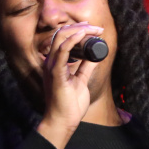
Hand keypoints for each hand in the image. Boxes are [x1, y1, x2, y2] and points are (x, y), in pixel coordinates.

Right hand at [35, 23, 104, 148]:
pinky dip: (72, 41)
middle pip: (61, 34)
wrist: (64, 121)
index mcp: (55, 63)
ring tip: (93, 29)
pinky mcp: (56, 74)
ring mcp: (52, 67)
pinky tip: (82, 35)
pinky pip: (62, 52)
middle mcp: (51, 62)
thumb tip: (95, 55)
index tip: (93, 29)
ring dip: (79, 30)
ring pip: (60, 38)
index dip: (77, 30)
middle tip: (97, 28)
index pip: (62, 39)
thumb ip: (86, 67)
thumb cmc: (70, 104)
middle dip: (80, 27)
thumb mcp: (81, 80)